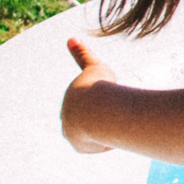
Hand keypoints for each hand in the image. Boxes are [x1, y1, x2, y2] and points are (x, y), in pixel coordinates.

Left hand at [61, 37, 116, 154]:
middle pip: (85, 121)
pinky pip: (96, 146)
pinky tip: (115, 137)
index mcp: (69, 102)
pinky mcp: (80, 146)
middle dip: (98, 119)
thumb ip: (83, 54)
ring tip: (118, 126)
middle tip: (114, 114)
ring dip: (103, 132)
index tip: (102, 105)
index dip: (95, 103)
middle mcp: (66, 118)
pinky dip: (106, 142)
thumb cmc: (100, 87)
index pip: (79, 105)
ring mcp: (71, 134)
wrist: (99, 110)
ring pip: (90, 135)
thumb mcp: (95, 67)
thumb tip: (70, 37)